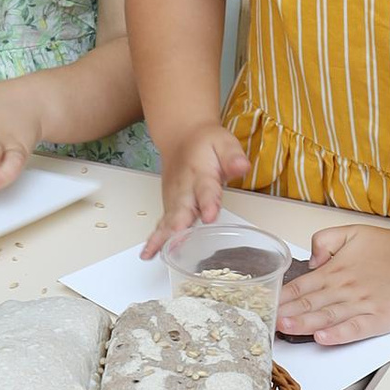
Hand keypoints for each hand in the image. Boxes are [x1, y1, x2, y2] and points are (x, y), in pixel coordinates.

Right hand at [142, 124, 250, 249]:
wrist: (181, 136)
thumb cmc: (206, 142)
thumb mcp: (224, 142)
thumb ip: (232, 156)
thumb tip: (241, 166)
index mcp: (201, 173)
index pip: (206, 189)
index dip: (208, 203)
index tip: (209, 215)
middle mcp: (184, 188)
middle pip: (181, 208)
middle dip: (178, 226)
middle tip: (175, 242)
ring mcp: (174, 197)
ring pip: (168, 218)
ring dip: (162, 236)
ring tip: (155, 253)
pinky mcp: (168, 205)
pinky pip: (162, 222)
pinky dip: (155, 237)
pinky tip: (148, 253)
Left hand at [276, 222, 389, 347]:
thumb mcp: (352, 231)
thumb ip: (325, 241)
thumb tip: (311, 261)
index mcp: (336, 270)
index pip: (301, 286)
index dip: (281, 298)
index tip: (265, 306)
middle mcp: (346, 289)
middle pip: (310, 304)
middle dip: (286, 314)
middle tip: (265, 321)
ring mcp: (362, 305)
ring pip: (327, 317)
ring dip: (304, 324)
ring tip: (285, 329)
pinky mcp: (378, 319)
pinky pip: (354, 329)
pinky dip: (338, 335)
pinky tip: (323, 338)